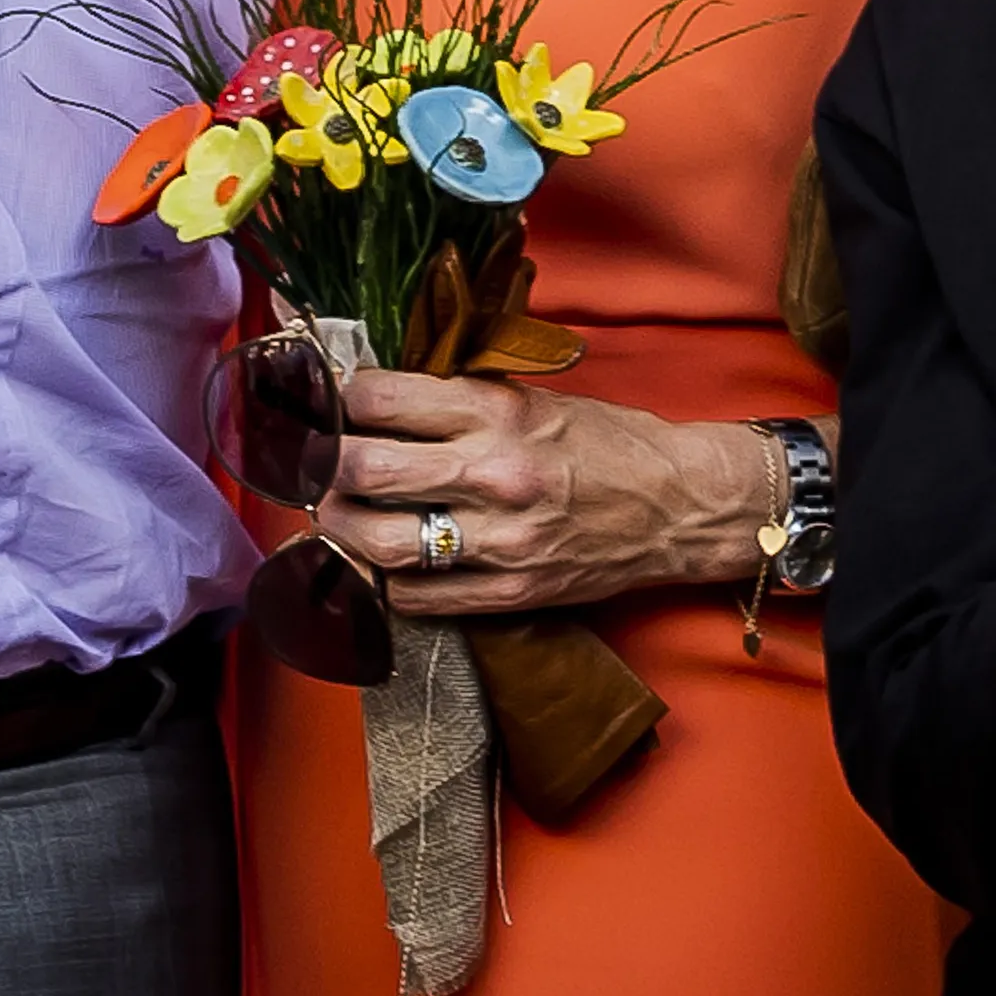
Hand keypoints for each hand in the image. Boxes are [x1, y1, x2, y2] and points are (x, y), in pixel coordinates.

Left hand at [316, 371, 782, 615]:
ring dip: (339, 527)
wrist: (682, 504)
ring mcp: (501, 540)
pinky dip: (385, 581)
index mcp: (496, 411)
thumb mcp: (531, 398)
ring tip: (334, 513)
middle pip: (364, 470)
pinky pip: (419, 598)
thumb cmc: (607, 441)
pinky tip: (380, 563)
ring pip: (380, 542)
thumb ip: (457, 401)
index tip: (330, 405)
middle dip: (321, 465)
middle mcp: (492, 472)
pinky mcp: (512, 592)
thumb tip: (376, 400)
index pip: (379, 398)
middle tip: (312, 463)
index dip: (339, 400)